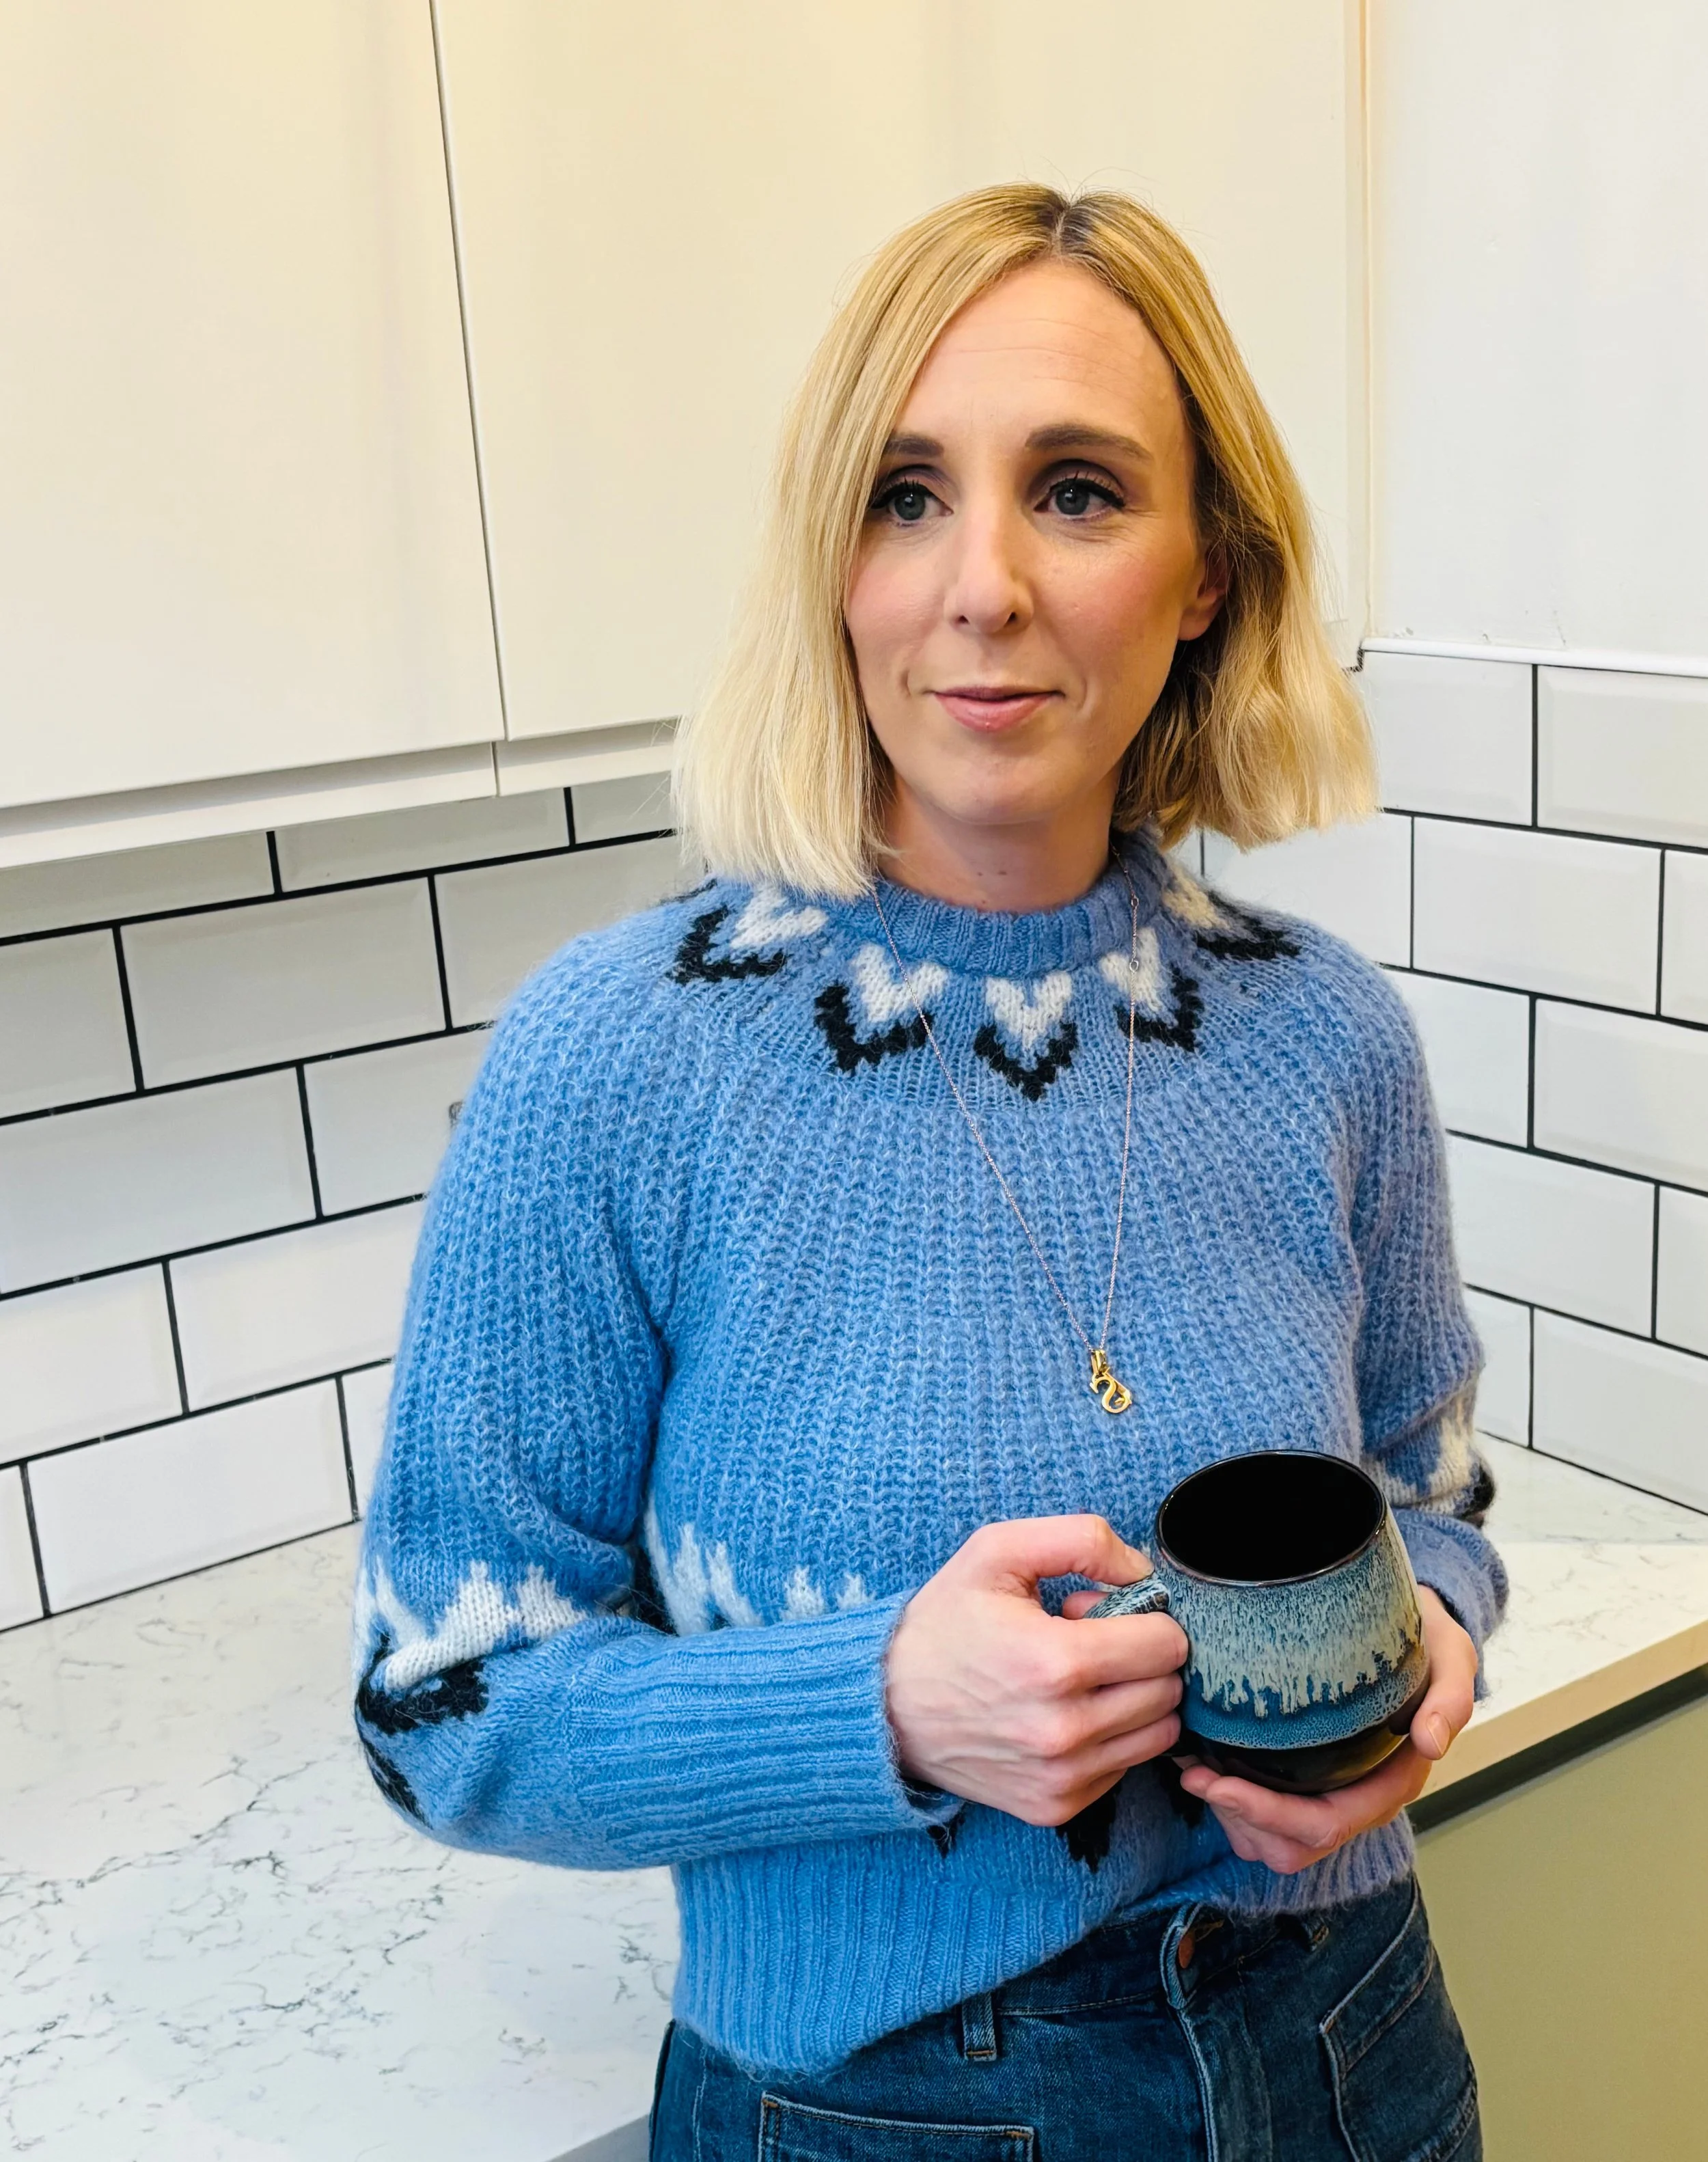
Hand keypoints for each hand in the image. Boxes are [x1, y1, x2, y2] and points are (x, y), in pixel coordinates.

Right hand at [884, 1515, 1188, 1825]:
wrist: (886, 1705)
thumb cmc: (946, 1622)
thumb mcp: (998, 1551)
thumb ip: (1082, 1540)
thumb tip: (1145, 1574)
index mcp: (1055, 1663)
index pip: (1166, 1645)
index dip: (1145, 1617)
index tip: (1100, 1611)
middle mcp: (1065, 1731)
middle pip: (1168, 1691)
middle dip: (1142, 1657)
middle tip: (1088, 1642)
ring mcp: (1061, 1777)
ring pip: (1158, 1735)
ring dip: (1134, 1700)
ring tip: (1078, 1679)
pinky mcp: (1056, 1807)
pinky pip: (1124, 1768)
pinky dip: (1110, 1738)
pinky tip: (1064, 1713)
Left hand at [1174, 1586, 1476, 1873]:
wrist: (1408, 1630)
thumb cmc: (1424, 1642)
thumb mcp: (1450, 1655)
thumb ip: (1450, 1696)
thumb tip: (1432, 1743)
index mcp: (1389, 1782)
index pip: (1327, 1822)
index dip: (1269, 1814)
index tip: (1218, 1781)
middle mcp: (1357, 1800)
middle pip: (1293, 1846)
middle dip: (1240, 1819)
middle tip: (1193, 1775)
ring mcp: (1327, 1794)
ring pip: (1271, 1843)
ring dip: (1230, 1818)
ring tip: (1195, 1770)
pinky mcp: (1300, 1780)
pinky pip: (1260, 1821)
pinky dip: (1228, 1803)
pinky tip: (1204, 1760)